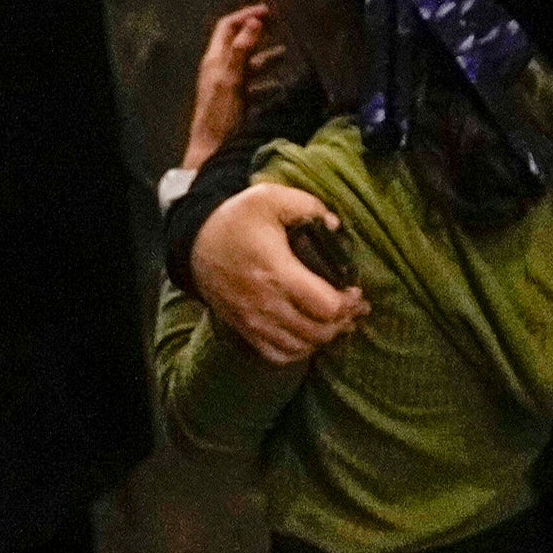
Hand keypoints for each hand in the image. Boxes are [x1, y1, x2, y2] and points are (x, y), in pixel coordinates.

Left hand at [184, 5, 273, 168]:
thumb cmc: (219, 117)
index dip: (247, 14)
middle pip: (240, 41)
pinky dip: (270, 80)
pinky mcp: (237, 101)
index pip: (228, 26)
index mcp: (214, 59)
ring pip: (251, 63)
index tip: (271, 11)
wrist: (211, 152)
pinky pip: (256, 84)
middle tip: (285, 26)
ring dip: (270, 57)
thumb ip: (240, 51)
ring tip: (291, 55)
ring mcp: (229, 85)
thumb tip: (253, 21)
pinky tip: (285, 85)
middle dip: (261, 32)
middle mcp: (220, 68)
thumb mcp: (230, 81)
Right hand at [198, 181, 364, 362]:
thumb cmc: (236, 219)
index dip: (348, 304)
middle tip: (354, 309)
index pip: (326, 306)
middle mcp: (266, 303)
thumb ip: (307, 206)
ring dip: (324, 338)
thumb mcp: (268, 197)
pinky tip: (308, 337)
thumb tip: (334, 225)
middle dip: (343, 322)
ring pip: (301, 347)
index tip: (356, 292)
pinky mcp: (244, 329)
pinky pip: (277, 355)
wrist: (195, 243)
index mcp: (277, 272)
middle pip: (318, 332)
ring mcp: (254, 321)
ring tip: (336, 323)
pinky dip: (299, 351)